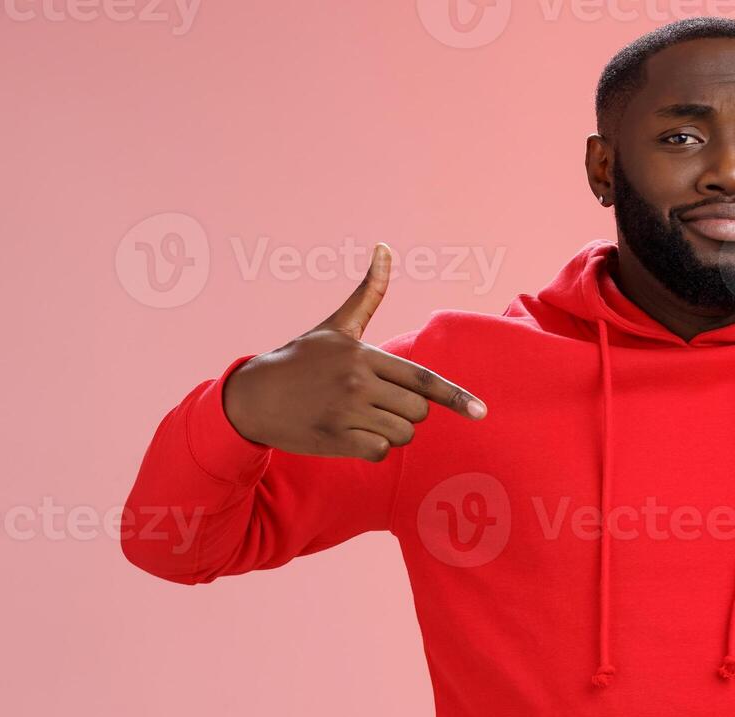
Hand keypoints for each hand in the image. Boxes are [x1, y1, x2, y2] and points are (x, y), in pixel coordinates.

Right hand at [223, 243, 485, 461]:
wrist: (253, 397)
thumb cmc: (300, 359)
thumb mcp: (336, 326)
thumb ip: (368, 293)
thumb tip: (384, 247)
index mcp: (364, 355)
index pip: (422, 379)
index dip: (455, 397)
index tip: (481, 412)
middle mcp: (357, 383)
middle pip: (418, 411)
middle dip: (409, 411)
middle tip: (378, 402)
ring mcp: (346, 413)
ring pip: (402, 434)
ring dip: (391, 431)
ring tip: (362, 417)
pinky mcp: (335, 440)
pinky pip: (380, 452)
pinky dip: (372, 448)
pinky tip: (351, 434)